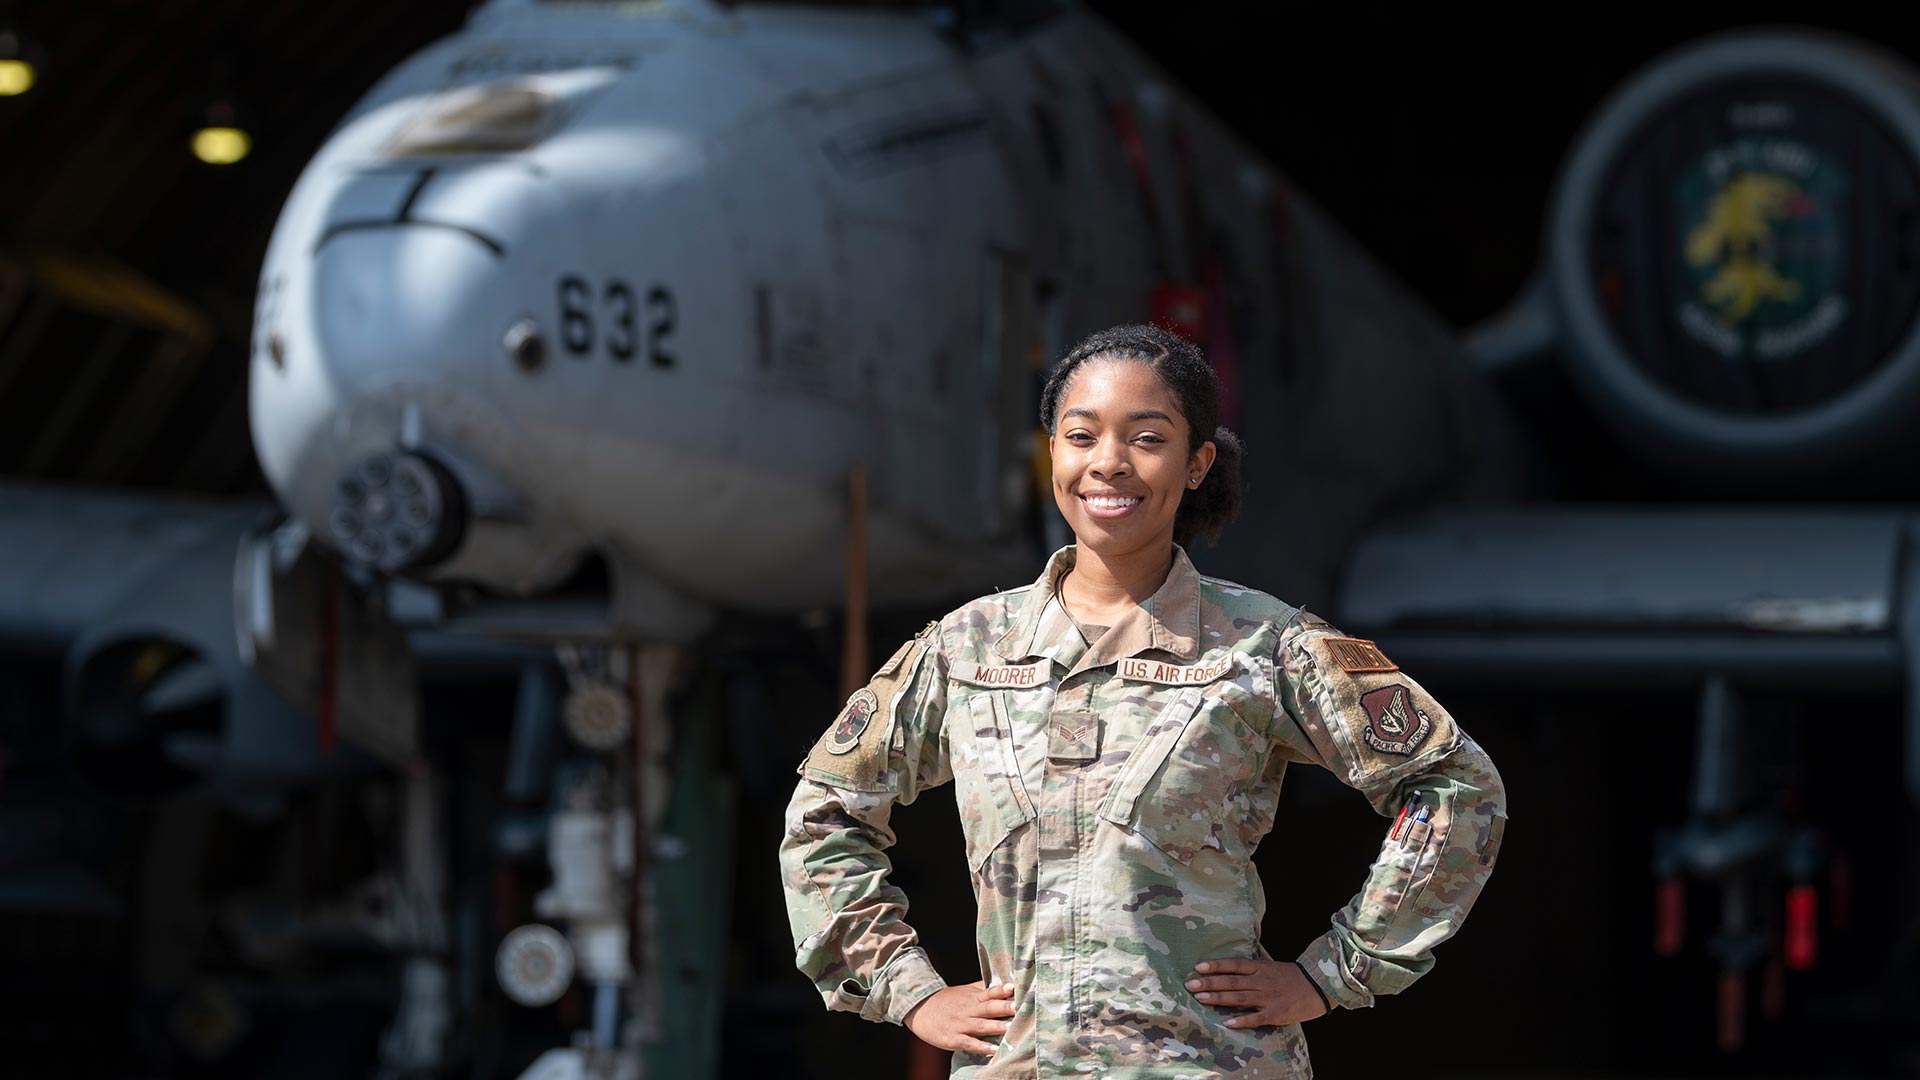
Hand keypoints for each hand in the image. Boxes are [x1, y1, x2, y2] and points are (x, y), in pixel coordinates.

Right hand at [903, 981, 1014, 1054]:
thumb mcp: (964, 992)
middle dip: (1004, 1008)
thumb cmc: (946, 1001)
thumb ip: (983, 989)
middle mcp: (968, 1010)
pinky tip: (993, 1050)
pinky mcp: (952, 1039)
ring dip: (996, 1027)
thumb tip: (1005, 984)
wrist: (918, 1008)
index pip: (990, 992)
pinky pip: (969, 1043)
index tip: (1014, 987)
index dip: (1001, 990)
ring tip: (1011, 1028)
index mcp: (973, 997)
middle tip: (1019, 1007)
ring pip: (982, 1025)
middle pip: (988, 1008)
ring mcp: (960, 1024)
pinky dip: (981, 1046)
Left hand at [1185, 957, 1328, 1028]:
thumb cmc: (1293, 977)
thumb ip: (1253, 968)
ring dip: (1219, 998)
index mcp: (1261, 968)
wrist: (1320, 986)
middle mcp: (1262, 981)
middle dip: (1210, 983)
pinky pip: (1257, 1018)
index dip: (1216, 966)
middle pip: (1232, 981)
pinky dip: (1243, 1020)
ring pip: (1239, 998)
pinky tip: (1228, 1022)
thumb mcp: (1272, 967)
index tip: (1198, 967)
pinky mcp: (1277, 1013)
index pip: (1234, 965)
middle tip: (1190, 984)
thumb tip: (1230, 968)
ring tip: (1200, 998)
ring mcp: (1269, 998)